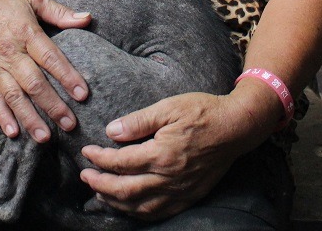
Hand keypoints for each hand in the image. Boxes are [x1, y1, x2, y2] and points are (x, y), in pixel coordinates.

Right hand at [0, 0, 90, 142]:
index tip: (82, 94)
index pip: (50, 58)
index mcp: (26, 32)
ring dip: (29, 118)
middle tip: (70, 124)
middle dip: (52, 106)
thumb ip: (60, 12)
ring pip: (14, 97)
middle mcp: (10, 52)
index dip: (67, 76)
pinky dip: (2, 116)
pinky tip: (13, 132)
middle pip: (34, 83)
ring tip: (44, 137)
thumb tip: (87, 18)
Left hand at [79, 92, 263, 219]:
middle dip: (99, 184)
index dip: (99, 159)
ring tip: (100, 193)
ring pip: (139, 206)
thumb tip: (111, 131)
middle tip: (85, 176)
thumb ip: (139, 121)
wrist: (236, 127)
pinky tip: (129, 206)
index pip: (120, 162)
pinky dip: (138, 212)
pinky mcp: (189, 197)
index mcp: (161, 154)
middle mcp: (169, 178)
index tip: (87, 152)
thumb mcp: (169, 107)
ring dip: (115, 202)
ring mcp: (179, 191)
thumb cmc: (203, 112)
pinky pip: (159, 213)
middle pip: (124, 190)